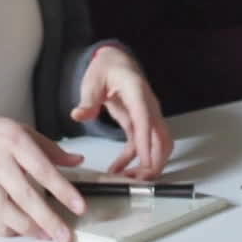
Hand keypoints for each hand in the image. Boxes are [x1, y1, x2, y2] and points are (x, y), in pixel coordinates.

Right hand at [0, 111, 86, 241]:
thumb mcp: (19, 128)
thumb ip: (49, 147)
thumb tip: (77, 161)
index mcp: (14, 142)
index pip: (43, 170)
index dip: (63, 190)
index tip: (79, 207)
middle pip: (26, 197)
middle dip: (48, 220)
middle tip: (64, 237)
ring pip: (6, 212)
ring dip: (28, 229)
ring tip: (46, 237)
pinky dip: (4, 230)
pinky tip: (19, 233)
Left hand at [70, 46, 172, 178]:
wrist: (115, 61)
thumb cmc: (107, 68)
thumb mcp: (93, 80)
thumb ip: (88, 99)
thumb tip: (79, 114)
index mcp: (137, 92)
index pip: (145, 119)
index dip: (147, 142)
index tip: (145, 162)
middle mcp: (148, 105)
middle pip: (162, 137)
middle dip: (155, 161)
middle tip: (138, 180)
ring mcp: (147, 116)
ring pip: (159, 145)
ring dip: (149, 165)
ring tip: (130, 180)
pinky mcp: (140, 123)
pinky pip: (142, 145)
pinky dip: (134, 160)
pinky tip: (118, 170)